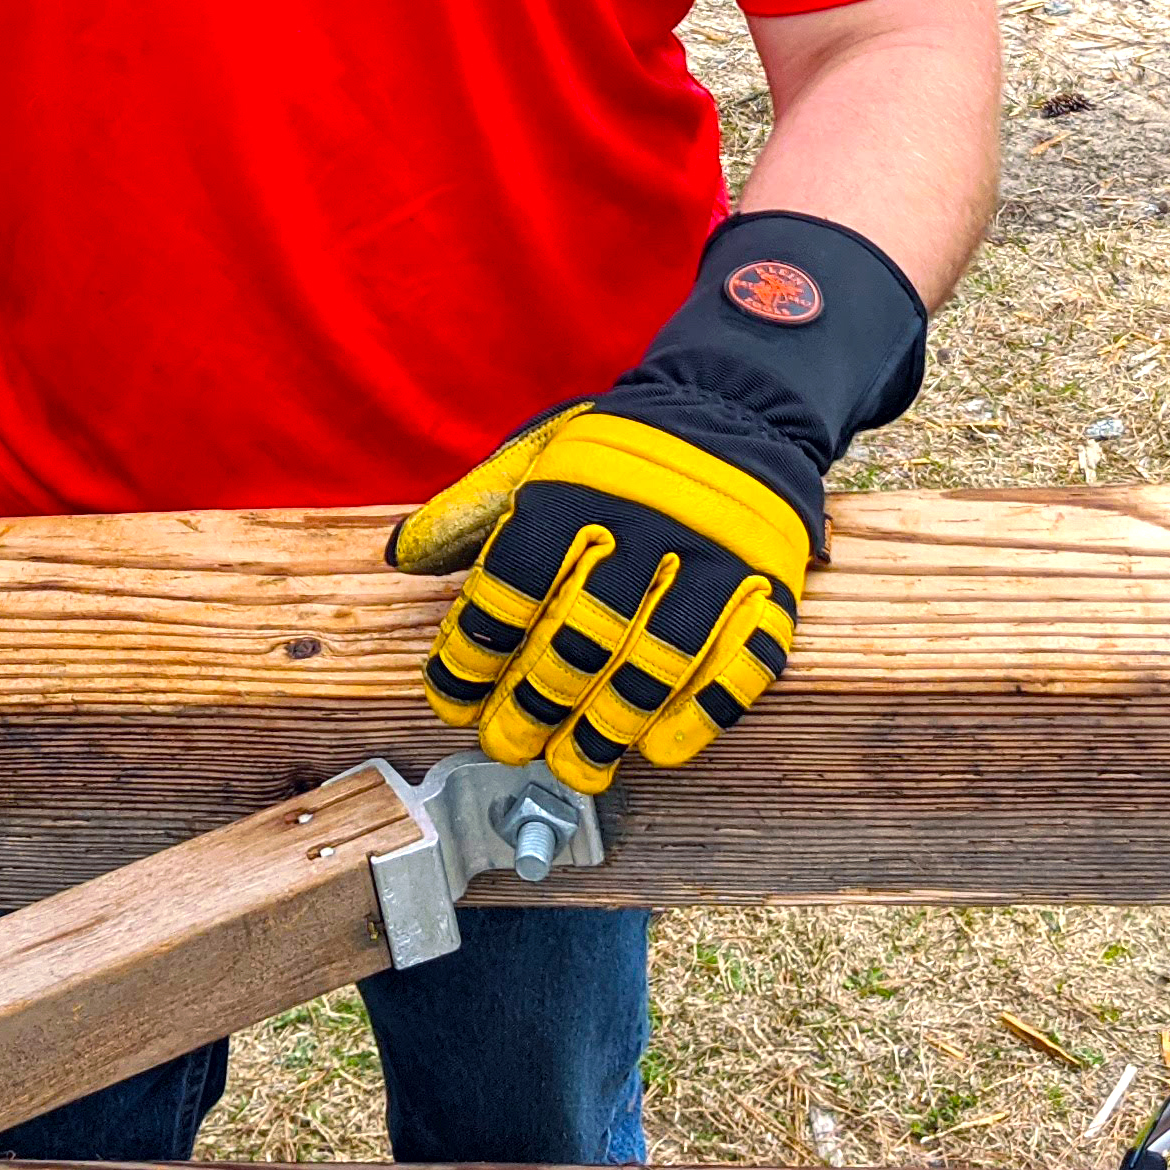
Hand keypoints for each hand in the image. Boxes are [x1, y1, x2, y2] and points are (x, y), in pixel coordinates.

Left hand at [384, 211, 923, 793]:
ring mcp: (713, 556)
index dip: (473, 653)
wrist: (735, 404)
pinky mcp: (770, 583)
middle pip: (579, 634)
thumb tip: (399, 557)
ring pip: (655, 660)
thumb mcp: (539, 456)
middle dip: (535, 703)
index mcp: (573, 490)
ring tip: (574, 765)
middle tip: (507, 745)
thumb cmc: (619, 448)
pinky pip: (740, 661)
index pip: (509, 585)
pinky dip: (698, 713)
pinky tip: (657, 748)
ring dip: (609, 724)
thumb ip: (472, 509)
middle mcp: (643, 523)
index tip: (452, 701)